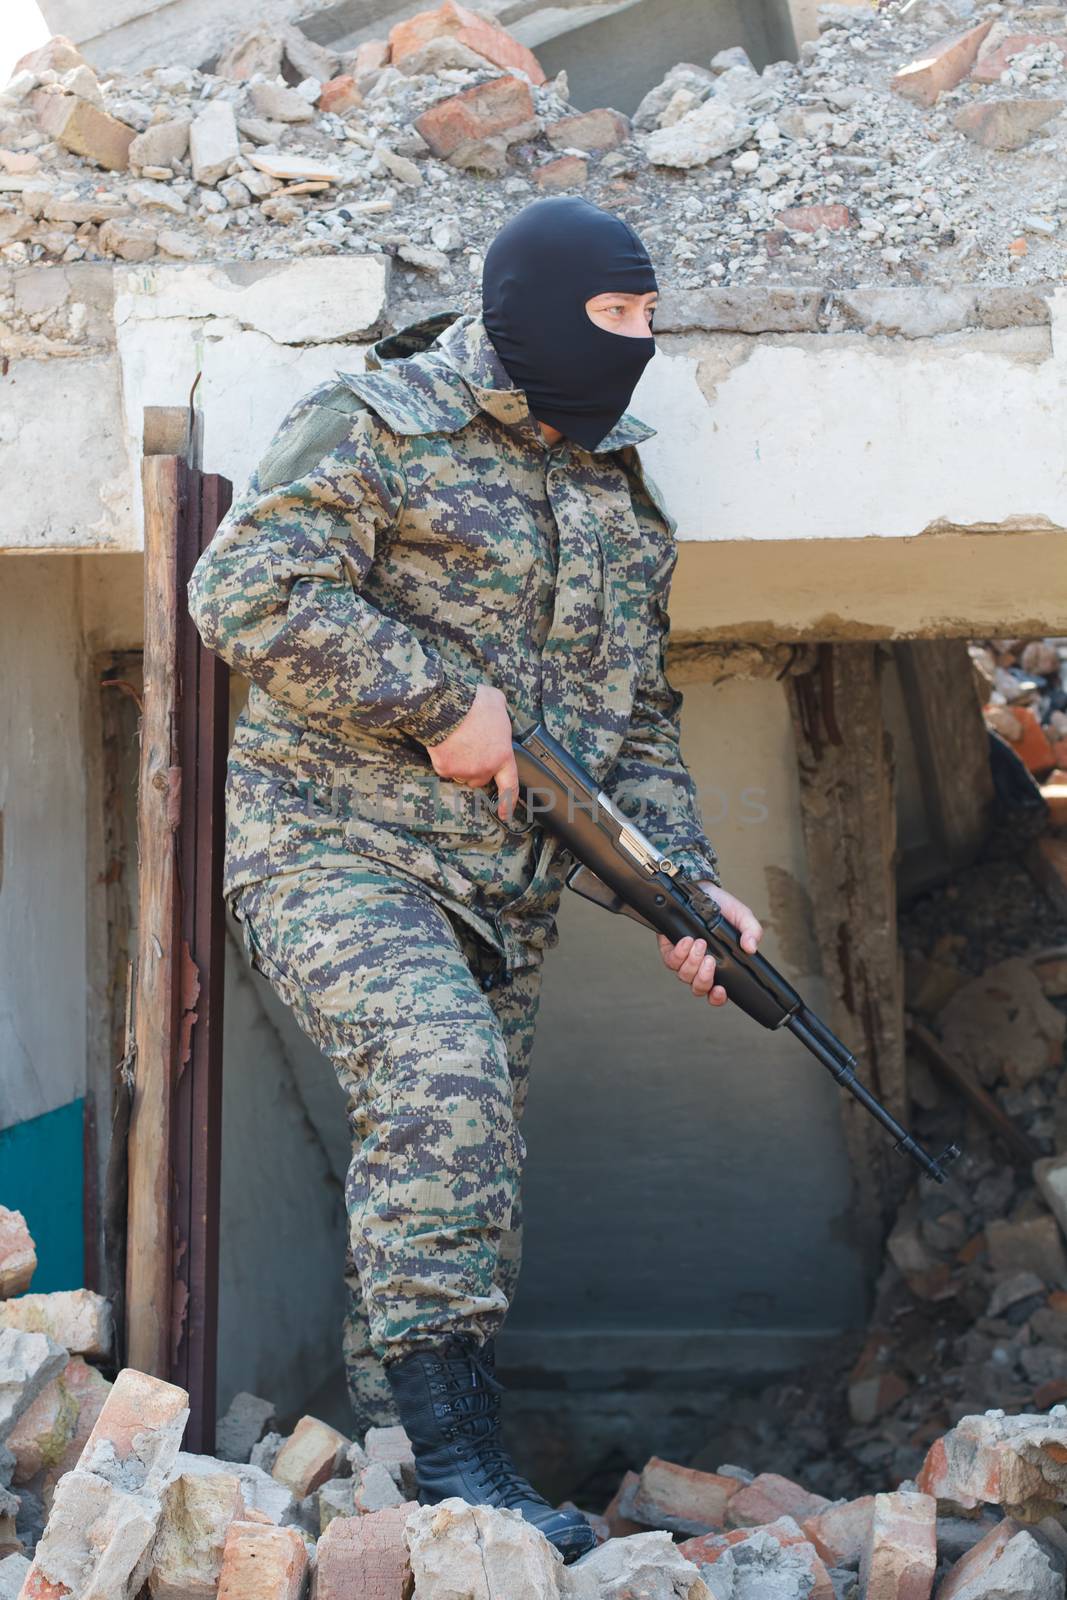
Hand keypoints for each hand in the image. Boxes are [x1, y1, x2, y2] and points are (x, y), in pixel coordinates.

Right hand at [428, 684, 517, 823]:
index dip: (508, 801)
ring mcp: (464, 771)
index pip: (509, 785)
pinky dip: (443, 758)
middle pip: (480, 779)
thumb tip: (498, 712)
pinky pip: (445, 768)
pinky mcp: (445, 769)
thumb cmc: (474, 703)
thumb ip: (500, 716)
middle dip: (475, 768)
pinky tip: (444, 743)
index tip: (506, 813)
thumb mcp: (498, 703)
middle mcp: (485, 769)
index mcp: (502, 756)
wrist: (448, 705)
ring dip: (460, 764)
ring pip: (462, 775)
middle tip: (470, 747)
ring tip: (456, 742)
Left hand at [656, 884, 763, 1006]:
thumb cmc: (722, 908)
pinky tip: (688, 940)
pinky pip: (671, 961)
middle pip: (699, 988)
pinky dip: (680, 952)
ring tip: (700, 943)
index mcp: (720, 966)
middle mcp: (700, 967)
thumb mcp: (742, 917)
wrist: (702, 890)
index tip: (720, 991)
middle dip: (704, 978)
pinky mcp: (669, 950)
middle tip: (710, 960)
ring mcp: (684, 960)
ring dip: (693, 962)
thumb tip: (752, 947)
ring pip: (684, 975)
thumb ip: (751, 931)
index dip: (717, 998)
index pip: (716, 992)